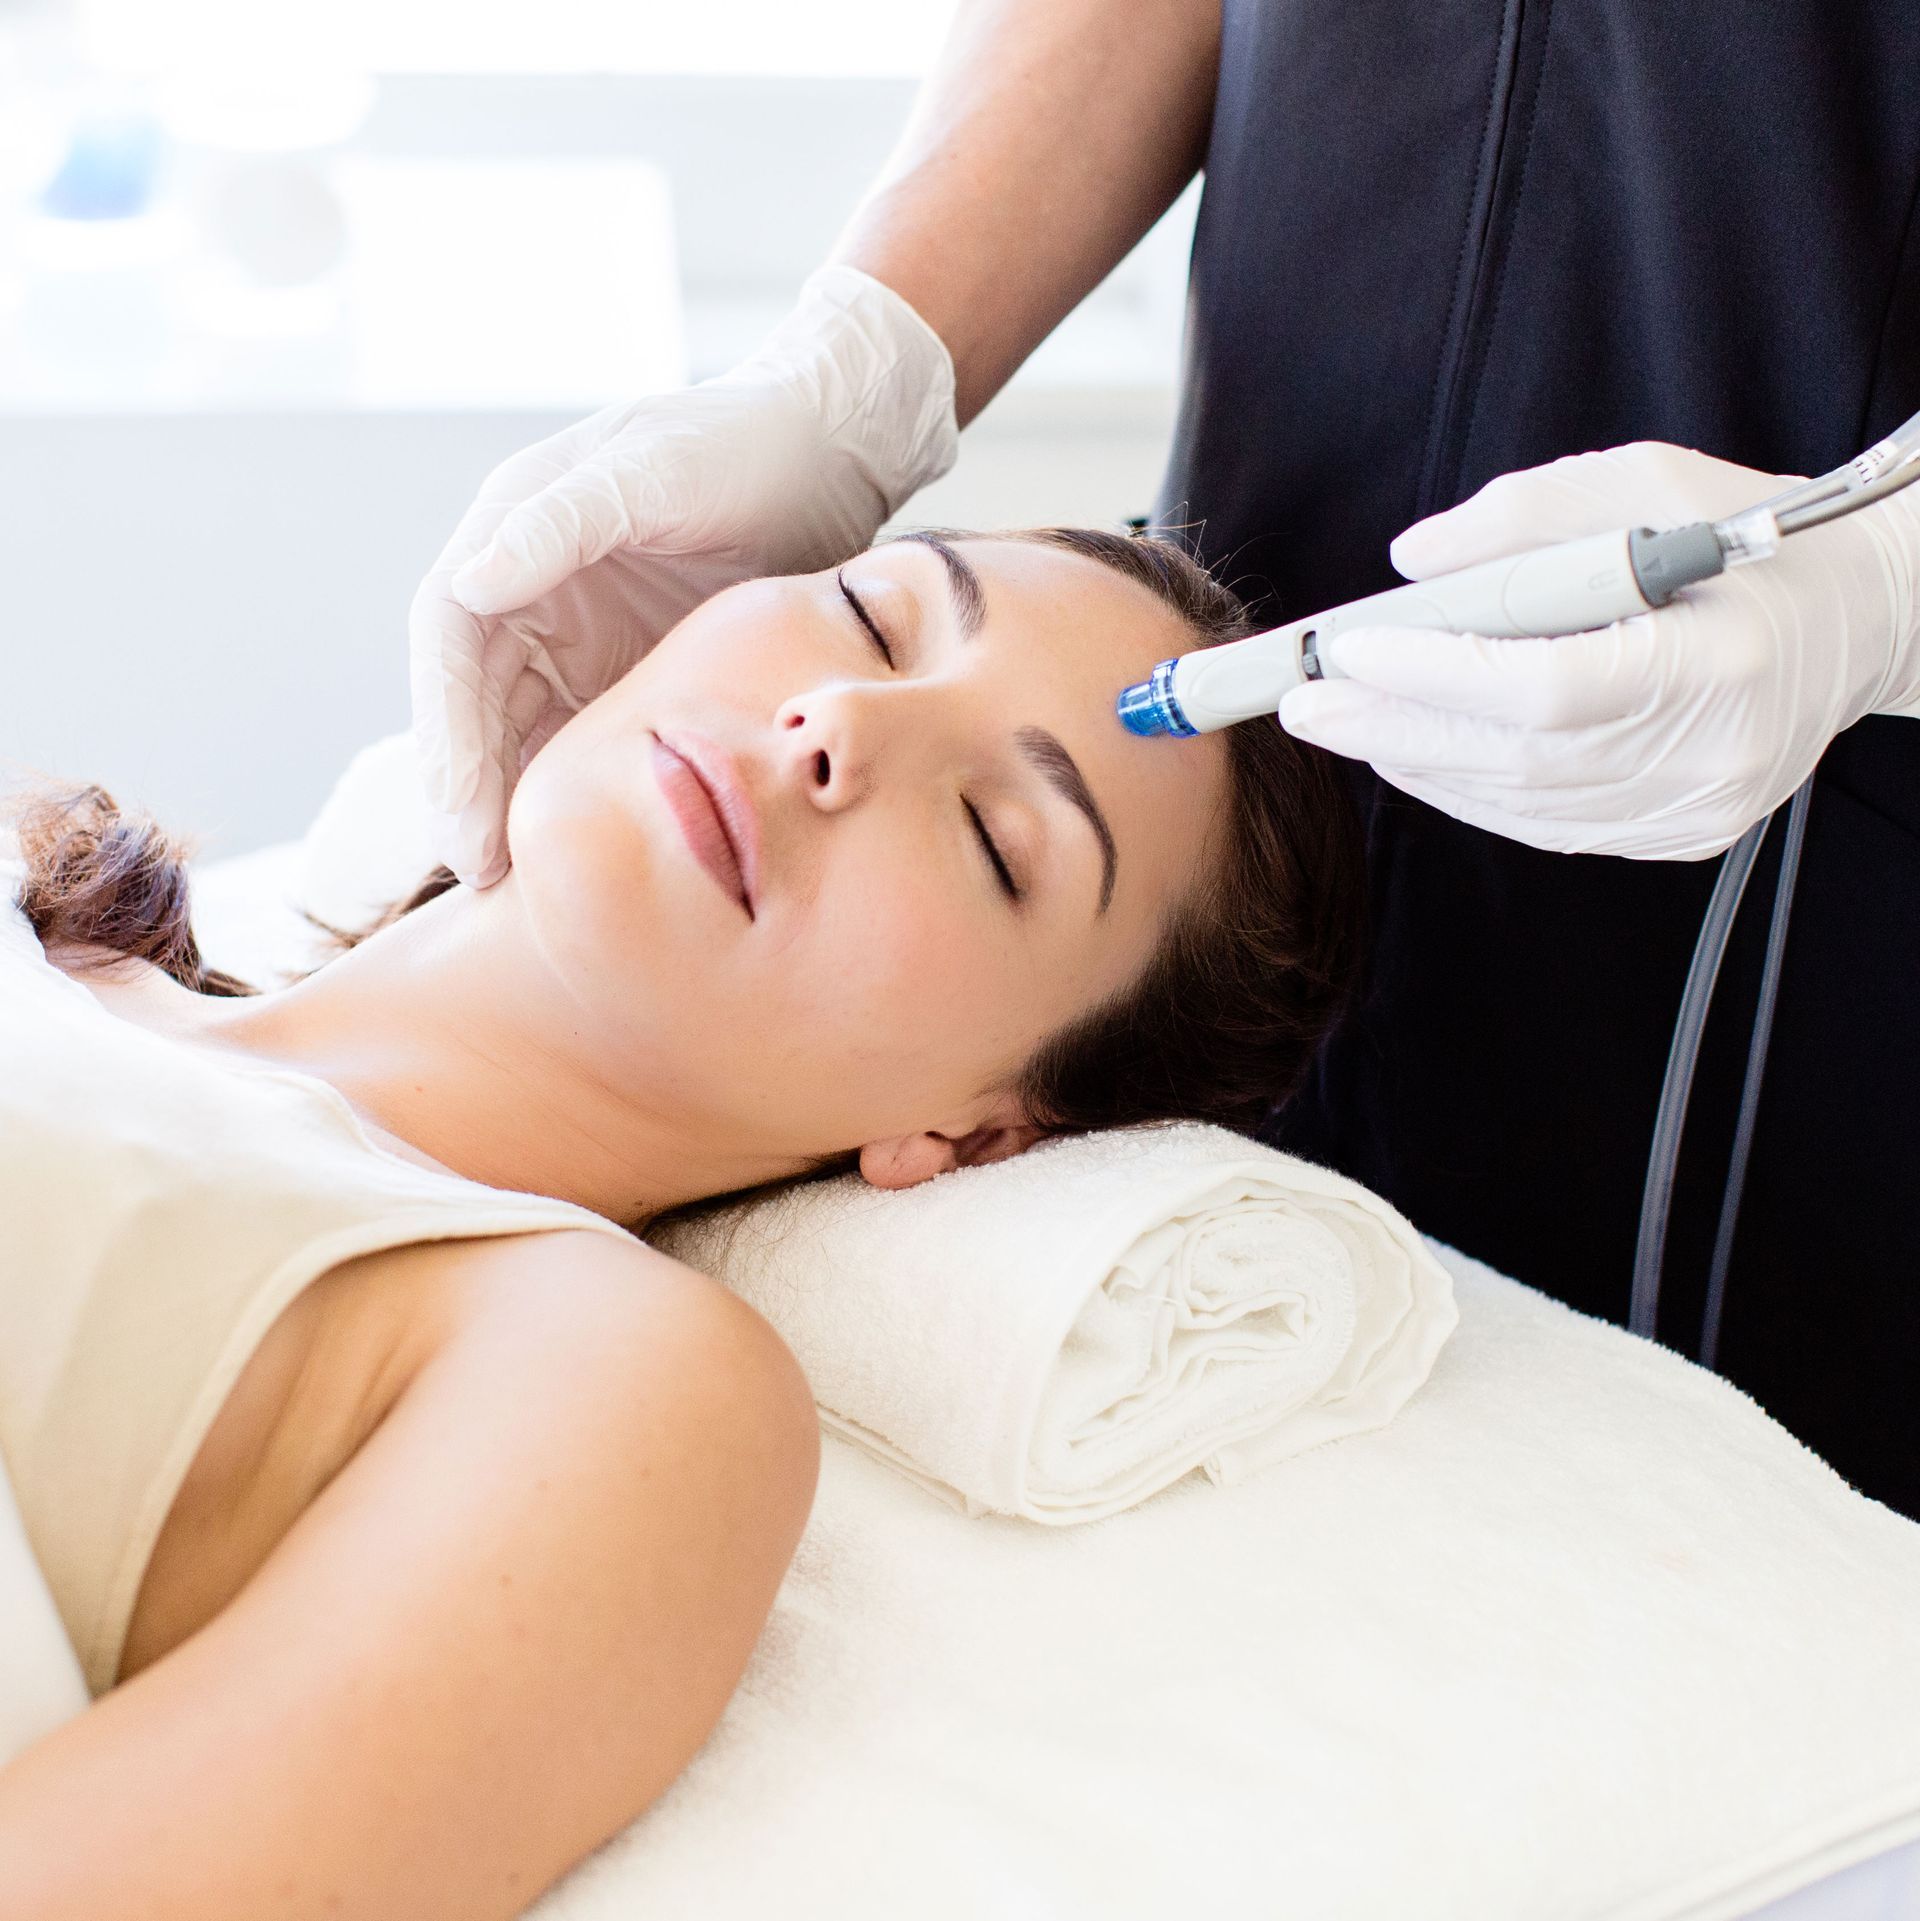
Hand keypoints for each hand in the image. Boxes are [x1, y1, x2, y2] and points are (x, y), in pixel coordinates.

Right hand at [408, 265, 958, 884]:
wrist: (829, 449)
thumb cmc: (738, 442)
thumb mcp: (654, 470)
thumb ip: (562, 523)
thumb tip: (469, 582)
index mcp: (512, 527)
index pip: (448, 638)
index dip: (446, 730)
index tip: (462, 813)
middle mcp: (528, 584)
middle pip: (472, 699)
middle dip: (469, 787)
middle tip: (484, 874)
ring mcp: (577, 630)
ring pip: (520, 727)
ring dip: (514, 800)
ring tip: (522, 886)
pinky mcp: (629, 666)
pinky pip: (585, 736)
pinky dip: (577, 789)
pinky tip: (591, 848)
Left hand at [1278, 441, 1919, 858]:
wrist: (1856, 622)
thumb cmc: (1745, 537)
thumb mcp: (1650, 481)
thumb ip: (1527, 513)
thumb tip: (1409, 561)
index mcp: (1721, 655)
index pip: (1551, 687)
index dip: (1438, 675)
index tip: (1349, 649)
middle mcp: (1714, 752)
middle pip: (1518, 758)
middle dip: (1393, 725)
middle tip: (1303, 701)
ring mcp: (1697, 808)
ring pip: (1521, 802)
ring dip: (1416, 760)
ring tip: (1342, 719)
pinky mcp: (1680, 834)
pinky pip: (1545, 822)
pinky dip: (1467, 787)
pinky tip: (1413, 750)